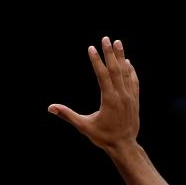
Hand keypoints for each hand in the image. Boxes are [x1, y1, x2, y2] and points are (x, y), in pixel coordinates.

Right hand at [48, 37, 138, 152]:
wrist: (124, 146)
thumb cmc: (103, 137)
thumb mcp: (83, 126)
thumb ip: (67, 115)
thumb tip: (50, 107)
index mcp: (109, 99)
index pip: (102, 75)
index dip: (96, 61)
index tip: (91, 48)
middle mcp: (121, 95)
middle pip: (115, 69)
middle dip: (110, 52)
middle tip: (106, 38)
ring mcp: (130, 96)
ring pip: (126, 72)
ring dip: (121, 56)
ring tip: (118, 43)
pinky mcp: (135, 100)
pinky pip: (133, 80)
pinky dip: (131, 70)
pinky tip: (128, 62)